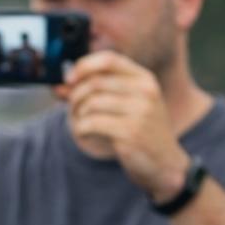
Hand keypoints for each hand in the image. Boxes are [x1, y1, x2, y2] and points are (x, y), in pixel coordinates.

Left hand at [58, 51, 188, 199]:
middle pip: (96, 82)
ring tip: (81, 123)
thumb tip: (59, 86)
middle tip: (72, 108)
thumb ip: (97, 92)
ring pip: (91, 103)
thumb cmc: (141, 132)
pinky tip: (84, 133)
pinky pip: (91, 123)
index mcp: (145, 79)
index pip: (109, 59)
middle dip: (76, 95)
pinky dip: (80, 128)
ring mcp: (140, 111)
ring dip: (78, 114)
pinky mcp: (130, 132)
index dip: (84, 66)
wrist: (164, 164)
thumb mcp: (127, 106)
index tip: (69, 79)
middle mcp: (145, 91)